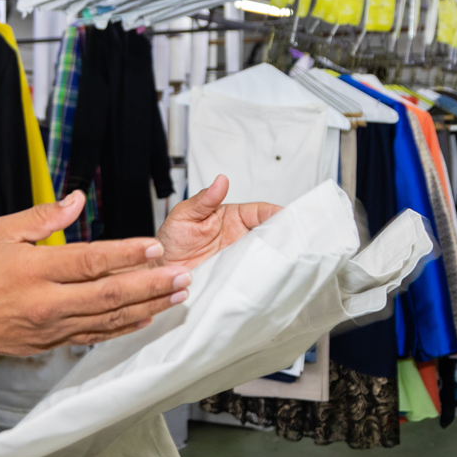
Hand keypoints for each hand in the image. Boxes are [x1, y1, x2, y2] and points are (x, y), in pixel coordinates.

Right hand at [0, 191, 192, 354]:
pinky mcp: (54, 343)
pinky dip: (125, 328)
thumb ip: (43, 216)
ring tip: (177, 295)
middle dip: (151, 285)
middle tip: (182, 276)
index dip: (125, 254)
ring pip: (109, 319)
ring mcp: (52, 327)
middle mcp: (46, 303)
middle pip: (109, 295)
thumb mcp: (2, 231)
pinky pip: (97, 336)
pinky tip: (148, 317)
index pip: (89, 262)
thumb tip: (76, 199)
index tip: (154, 248)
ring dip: (148, 306)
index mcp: (34, 270)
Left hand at [155, 176, 280, 269]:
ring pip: (265, 254)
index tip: (288, 216)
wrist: (160, 269)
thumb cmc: (170, 240)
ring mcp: (238, 256)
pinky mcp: (234, 275)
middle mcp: (239, 236)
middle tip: (296, 238)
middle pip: (269, 233)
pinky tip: (270, 274)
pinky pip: (252, 273)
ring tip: (288, 257)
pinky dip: (262, 274)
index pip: (260, 211)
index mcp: (232, 217)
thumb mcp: (184, 214)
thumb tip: (220, 181)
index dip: (277, 213)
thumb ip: (203, 199)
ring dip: (276, 255)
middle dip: (285, 234)